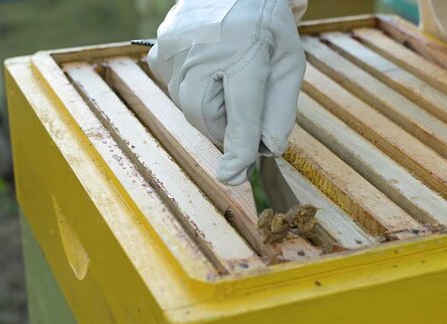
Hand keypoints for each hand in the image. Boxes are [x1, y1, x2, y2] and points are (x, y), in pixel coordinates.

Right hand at [147, 0, 305, 185]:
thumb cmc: (265, 25)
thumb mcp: (289, 63)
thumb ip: (281, 110)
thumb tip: (268, 149)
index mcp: (246, 55)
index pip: (242, 114)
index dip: (240, 149)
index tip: (233, 175)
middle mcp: (203, 54)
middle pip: (209, 120)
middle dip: (229, 123)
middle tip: (245, 98)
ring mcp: (174, 53)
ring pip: (190, 110)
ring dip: (211, 106)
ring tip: (226, 72)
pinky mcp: (158, 54)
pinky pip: (176, 93)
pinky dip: (193, 92)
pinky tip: (207, 67)